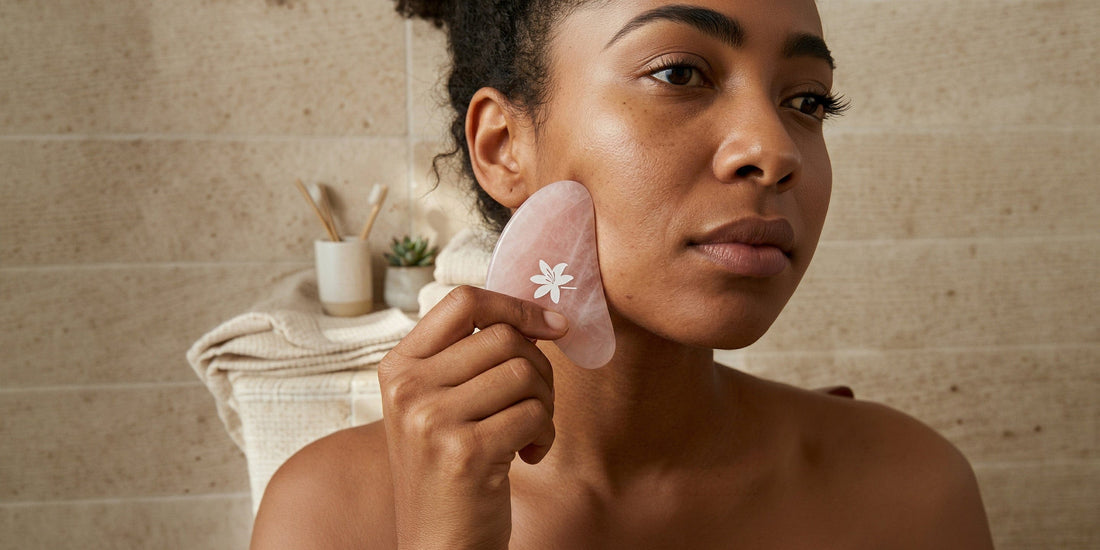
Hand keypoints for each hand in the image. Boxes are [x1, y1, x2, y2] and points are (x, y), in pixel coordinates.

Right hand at [378, 286, 568, 549]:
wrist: (439, 545)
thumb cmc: (449, 471)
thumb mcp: (440, 406)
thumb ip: (469, 358)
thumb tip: (541, 317)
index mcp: (399, 367)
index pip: (463, 301)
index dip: (516, 305)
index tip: (552, 324)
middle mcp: (408, 388)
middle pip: (504, 337)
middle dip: (539, 366)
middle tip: (536, 402)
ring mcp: (432, 419)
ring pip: (524, 373)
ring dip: (545, 404)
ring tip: (529, 432)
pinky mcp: (464, 451)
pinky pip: (534, 414)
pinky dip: (545, 435)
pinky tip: (527, 456)